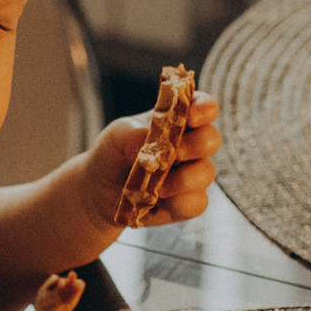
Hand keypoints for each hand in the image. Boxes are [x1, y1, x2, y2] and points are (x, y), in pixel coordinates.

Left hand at [81, 93, 223, 227]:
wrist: (98, 192)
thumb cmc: (114, 154)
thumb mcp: (116, 136)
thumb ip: (132, 133)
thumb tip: (147, 140)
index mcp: (178, 120)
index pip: (204, 107)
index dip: (204, 109)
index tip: (191, 116)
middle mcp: (191, 146)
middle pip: (211, 139)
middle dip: (196, 144)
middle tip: (174, 152)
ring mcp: (191, 175)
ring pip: (206, 173)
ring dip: (184, 178)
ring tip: (158, 186)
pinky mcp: (186, 203)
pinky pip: (197, 203)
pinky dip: (179, 203)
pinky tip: (158, 201)